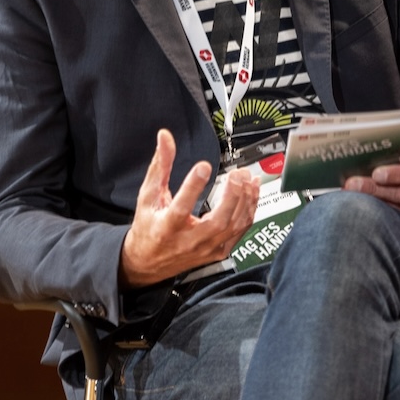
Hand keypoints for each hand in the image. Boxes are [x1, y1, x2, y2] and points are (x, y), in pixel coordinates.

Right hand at [119, 129, 259, 287]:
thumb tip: (165, 138)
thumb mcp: (148, 196)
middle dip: (232, 195)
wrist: (149, 261)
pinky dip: (249, 210)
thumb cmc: (148, 227)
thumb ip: (160, 166)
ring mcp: (206, 248)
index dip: (193, 186)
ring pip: (233, 226)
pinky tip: (252, 192)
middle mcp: (188, 241)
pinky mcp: (218, 251)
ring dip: (245, 200)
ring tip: (248, 178)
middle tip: (237, 174)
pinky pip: (240, 231)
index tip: (204, 166)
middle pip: (217, 221)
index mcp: (166, 227)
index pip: (181, 208)